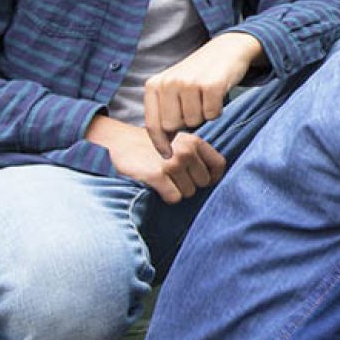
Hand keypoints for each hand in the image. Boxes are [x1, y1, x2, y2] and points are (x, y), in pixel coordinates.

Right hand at [83, 116, 225, 203]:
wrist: (119, 143)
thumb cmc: (152, 146)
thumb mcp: (178, 142)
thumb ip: (196, 154)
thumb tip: (212, 177)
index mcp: (195, 142)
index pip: (219, 164)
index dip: (213, 177)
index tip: (202, 181)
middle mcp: (186, 151)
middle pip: (203, 182)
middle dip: (190, 185)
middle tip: (174, 179)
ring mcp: (172, 163)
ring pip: (189, 192)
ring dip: (178, 191)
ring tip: (164, 181)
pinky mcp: (157, 175)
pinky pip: (174, 197)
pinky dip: (167, 197)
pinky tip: (158, 187)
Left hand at [144, 32, 262, 156]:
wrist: (226, 49)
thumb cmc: (198, 74)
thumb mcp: (174, 87)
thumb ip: (165, 111)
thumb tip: (165, 145)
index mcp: (154, 85)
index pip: (153, 124)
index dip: (160, 143)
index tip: (167, 155)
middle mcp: (168, 83)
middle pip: (173, 126)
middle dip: (186, 123)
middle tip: (195, 107)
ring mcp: (189, 83)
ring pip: (194, 122)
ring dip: (203, 115)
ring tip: (205, 98)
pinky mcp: (210, 85)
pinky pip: (212, 114)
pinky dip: (217, 110)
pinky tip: (217, 95)